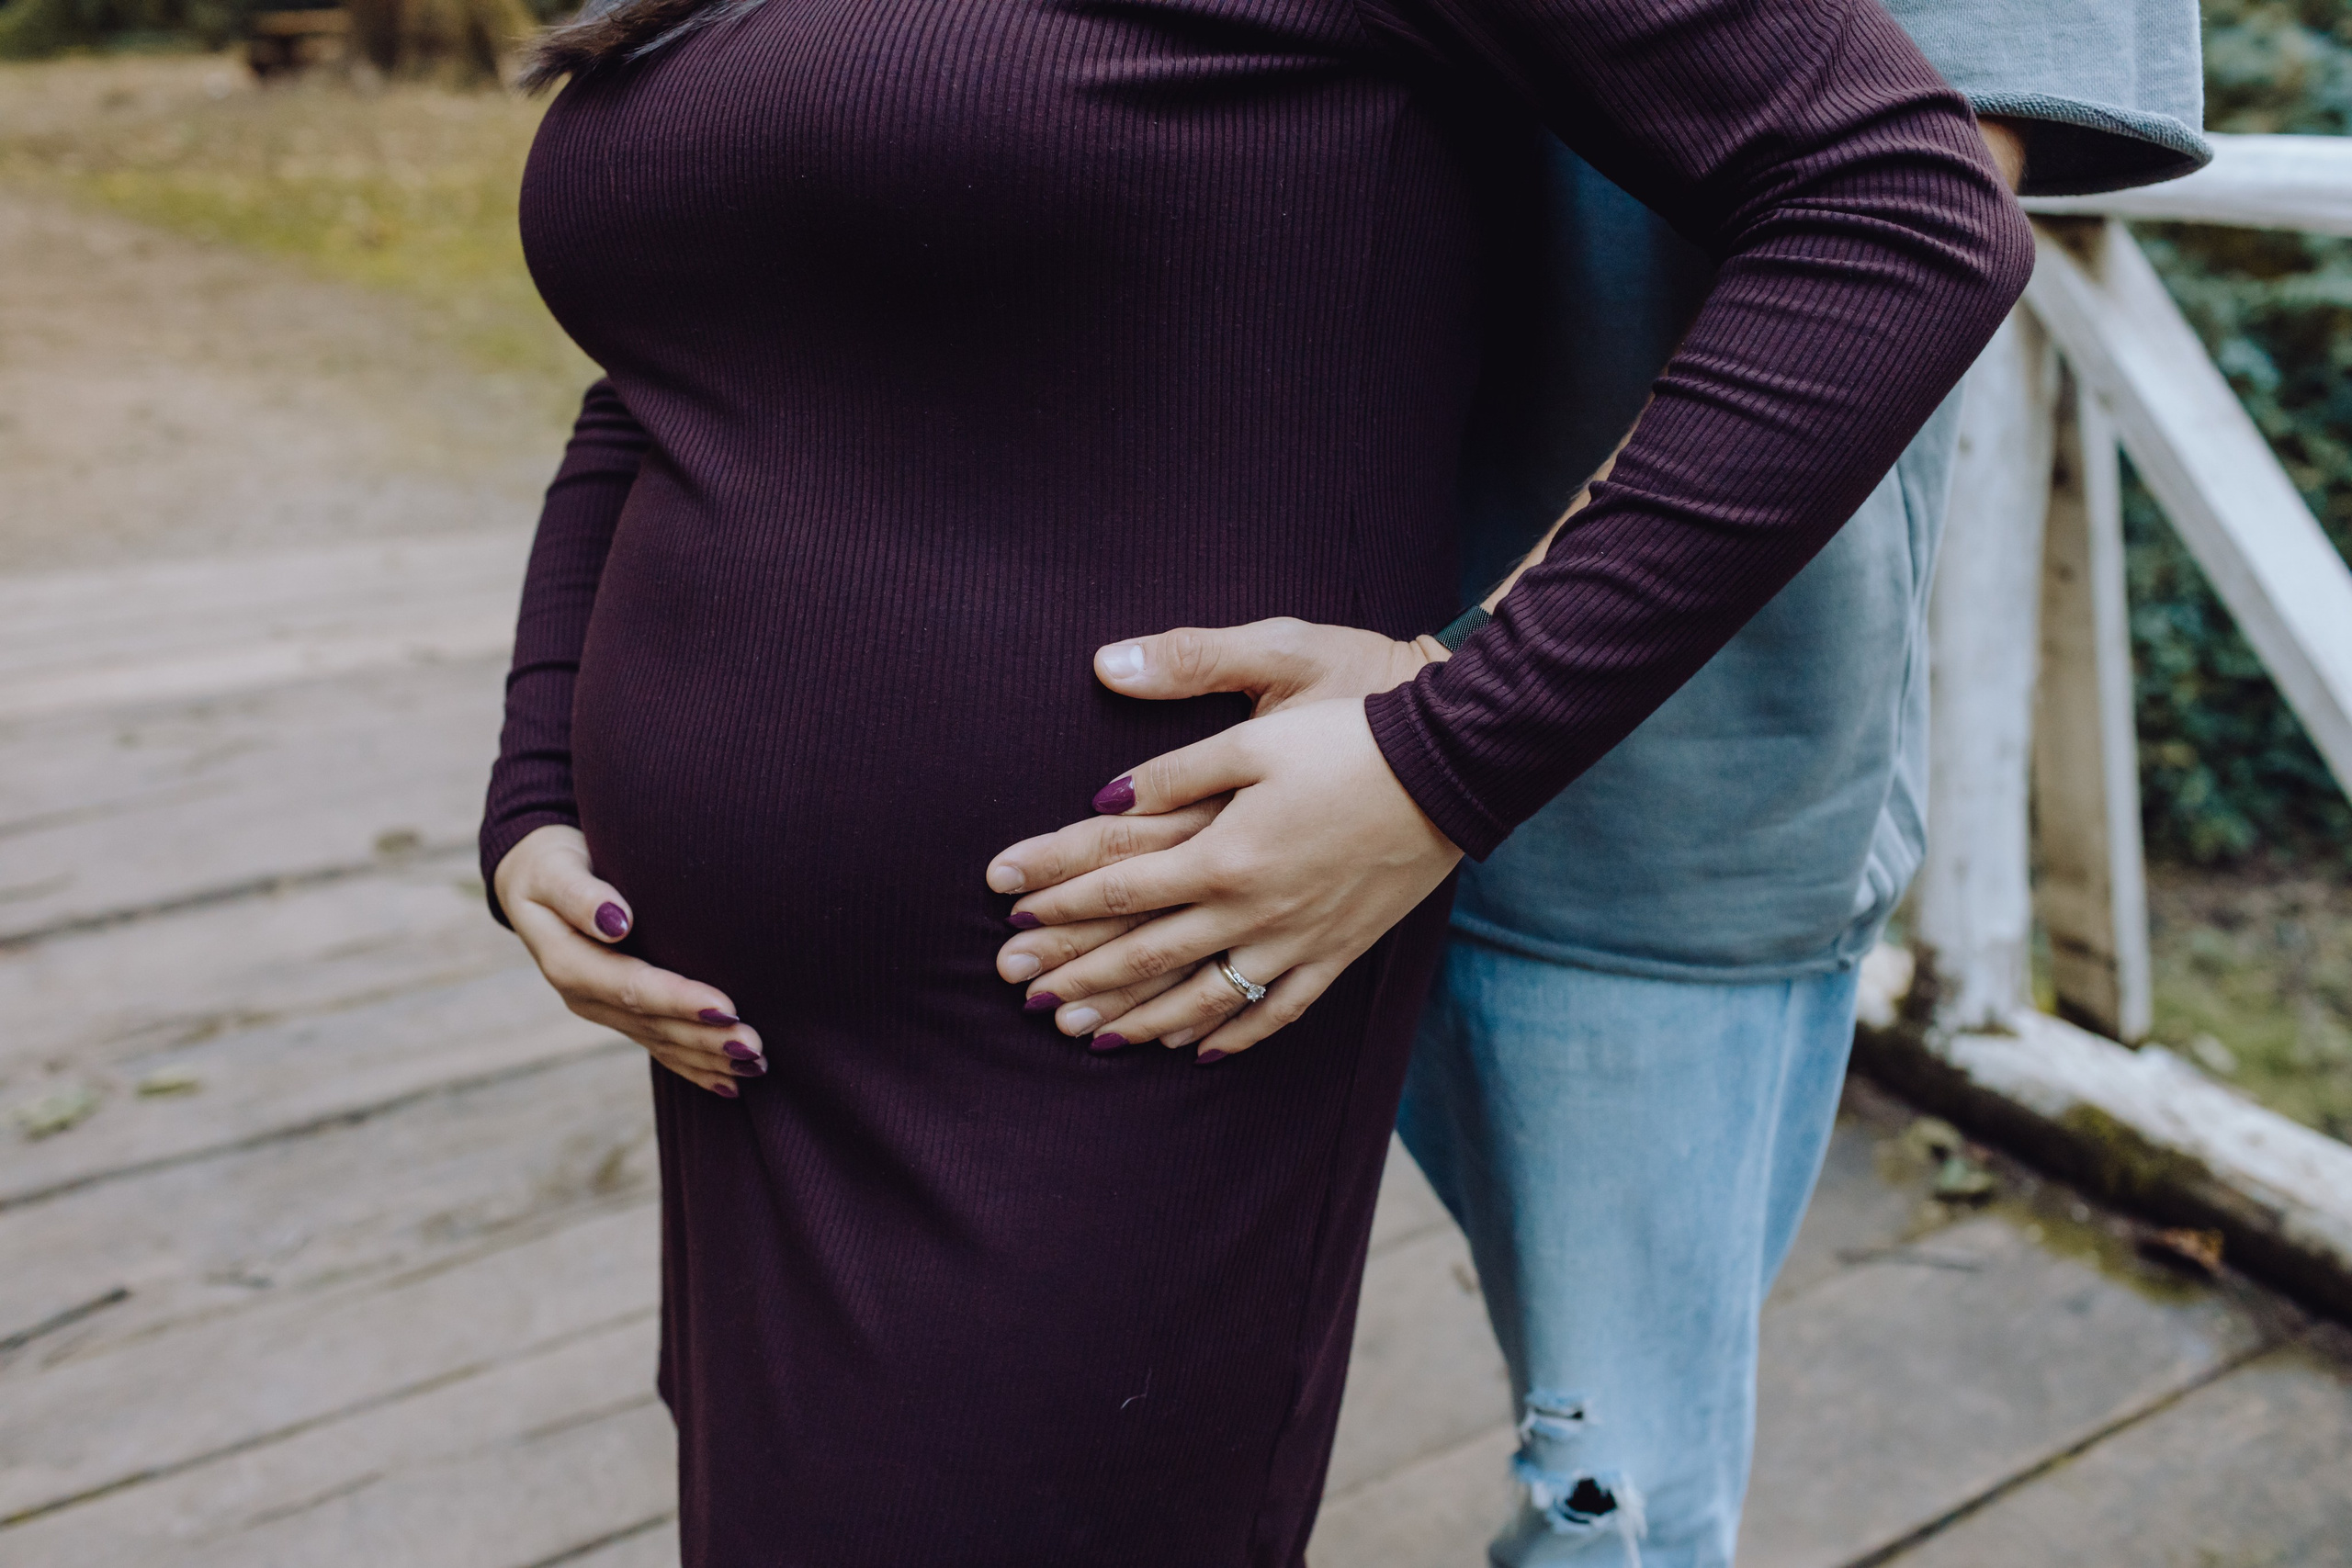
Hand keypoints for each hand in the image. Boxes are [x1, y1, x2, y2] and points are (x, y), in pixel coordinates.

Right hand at [495, 824, 765, 1096]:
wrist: (535, 880)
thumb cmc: (551, 864)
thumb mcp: (553, 869)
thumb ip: (580, 896)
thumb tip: (615, 921)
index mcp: (568, 963)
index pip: (632, 987)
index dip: (678, 1000)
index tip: (726, 1007)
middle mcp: (586, 995)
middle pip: (652, 1023)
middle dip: (705, 1038)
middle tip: (755, 1048)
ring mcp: (603, 1009)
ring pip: (661, 1041)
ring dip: (708, 1057)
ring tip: (756, 1066)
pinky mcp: (620, 1013)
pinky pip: (659, 1045)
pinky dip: (693, 1066)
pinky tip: (730, 1083)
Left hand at [988, 620, 1461, 1060]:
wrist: (1451, 770)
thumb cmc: (1349, 738)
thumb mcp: (1255, 734)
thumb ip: (1175, 770)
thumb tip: (1102, 798)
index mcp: (1225, 854)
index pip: (1121, 888)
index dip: (1059, 902)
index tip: (1010, 914)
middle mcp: (1254, 911)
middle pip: (1148, 956)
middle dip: (1080, 976)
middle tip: (1024, 996)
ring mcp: (1297, 941)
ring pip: (1203, 997)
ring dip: (1140, 1019)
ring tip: (1086, 1035)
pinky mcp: (1339, 951)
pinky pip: (1277, 1011)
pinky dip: (1232, 1034)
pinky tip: (1197, 1050)